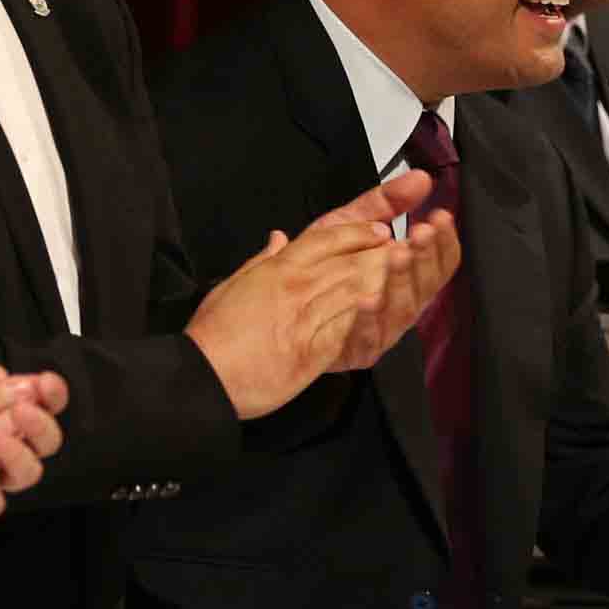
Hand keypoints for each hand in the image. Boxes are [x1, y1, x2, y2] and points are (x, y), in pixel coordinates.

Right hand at [185, 207, 414, 417]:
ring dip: (383, 281)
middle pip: (349, 262)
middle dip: (380, 254)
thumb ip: (260, 262)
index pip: (326, 240)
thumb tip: (277, 239)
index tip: (379, 232)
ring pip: (355, 290)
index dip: (357, 233)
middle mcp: (295, 287)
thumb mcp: (231, 287)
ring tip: (405, 276)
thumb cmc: (212, 336)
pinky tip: (385, 311)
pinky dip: (369, 317)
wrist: (204, 377)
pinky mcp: (312, 350)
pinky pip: (348, 327)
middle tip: (405, 250)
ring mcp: (305, 318)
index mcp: (277, 269)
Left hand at [305, 172, 461, 373]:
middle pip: (427, 283)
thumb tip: (422, 178)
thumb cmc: (317, 266)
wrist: (276, 303)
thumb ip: (386, 201)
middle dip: (427, 256)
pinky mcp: (359, 350)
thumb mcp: (349, 222)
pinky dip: (369, 318)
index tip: (439, 218)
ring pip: (404, 308)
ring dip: (403, 280)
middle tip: (421, 232)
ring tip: (398, 254)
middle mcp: (400, 302)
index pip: (438, 261)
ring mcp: (383, 328)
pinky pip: (369, 336)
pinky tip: (368, 298)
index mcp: (404, 274)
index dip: (444, 241)